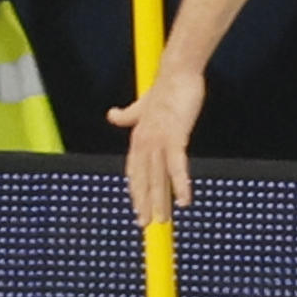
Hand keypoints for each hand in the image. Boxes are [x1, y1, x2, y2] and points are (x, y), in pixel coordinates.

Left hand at [107, 68, 206, 225]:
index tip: (138, 209)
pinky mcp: (174, 137)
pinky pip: (177, 166)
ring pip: (158, 177)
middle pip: (144, 179)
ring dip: (160, 201)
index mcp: (138, 138)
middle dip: (144, 203)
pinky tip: (185, 200)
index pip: (134, 172)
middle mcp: (144, 142)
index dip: (136, 191)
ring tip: (162, 220)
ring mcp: (158, 141)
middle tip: (146, 225)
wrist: (177, 72)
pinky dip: (181, 184)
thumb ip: (128, 114)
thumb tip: (111, 114)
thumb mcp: (143, 105)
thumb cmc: (165, 88)